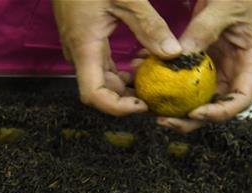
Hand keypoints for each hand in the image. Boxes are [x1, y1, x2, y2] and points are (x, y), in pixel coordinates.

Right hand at [53, 0, 182, 115]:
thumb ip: (149, 26)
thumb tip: (173, 54)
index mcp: (85, 47)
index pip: (94, 94)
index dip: (117, 107)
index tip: (143, 104)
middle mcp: (78, 53)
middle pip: (99, 90)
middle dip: (127, 99)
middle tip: (158, 96)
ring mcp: (79, 47)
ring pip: (101, 78)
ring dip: (125, 85)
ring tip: (154, 81)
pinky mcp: (84, 39)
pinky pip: (101, 64)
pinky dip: (120, 70)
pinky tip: (141, 63)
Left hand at [158, 0, 251, 132]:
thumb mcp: (225, 7)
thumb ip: (204, 31)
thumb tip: (179, 55)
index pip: (239, 99)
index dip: (218, 112)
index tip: (193, 113)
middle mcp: (235, 67)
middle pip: (213, 103)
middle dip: (187, 116)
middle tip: (161, 118)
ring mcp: (217, 62)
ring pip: (193, 91)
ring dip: (169, 98)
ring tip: (145, 100)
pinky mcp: (201, 54)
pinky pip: (181, 70)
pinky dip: (163, 72)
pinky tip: (141, 68)